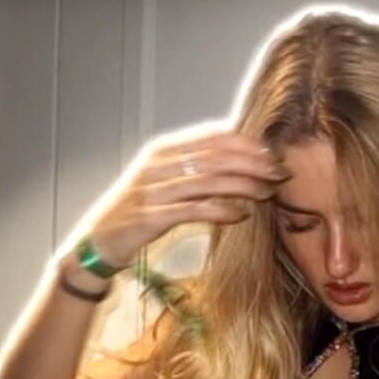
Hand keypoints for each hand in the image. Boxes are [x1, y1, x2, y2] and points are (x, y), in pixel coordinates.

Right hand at [71, 121, 291, 272]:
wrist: (97, 240)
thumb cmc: (136, 213)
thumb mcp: (162, 184)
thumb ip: (191, 171)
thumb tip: (232, 164)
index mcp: (162, 151)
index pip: (211, 138)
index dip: (245, 143)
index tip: (272, 153)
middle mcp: (158, 165)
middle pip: (214, 156)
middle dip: (252, 163)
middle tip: (280, 173)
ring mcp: (153, 190)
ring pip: (208, 181)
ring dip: (243, 186)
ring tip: (268, 193)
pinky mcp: (151, 217)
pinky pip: (193, 210)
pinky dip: (220, 210)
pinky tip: (241, 214)